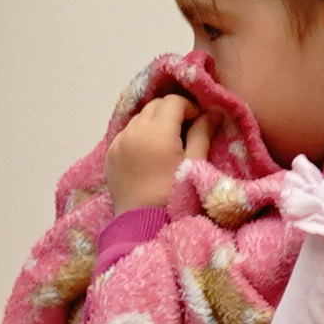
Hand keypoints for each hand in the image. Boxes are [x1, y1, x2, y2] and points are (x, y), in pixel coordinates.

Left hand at [107, 97, 207, 215]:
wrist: (142, 222)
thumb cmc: (173, 193)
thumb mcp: (194, 163)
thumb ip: (203, 134)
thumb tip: (214, 112)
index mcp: (157, 132)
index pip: (173, 101)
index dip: (190, 107)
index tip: (200, 122)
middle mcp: (133, 132)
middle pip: (154, 105)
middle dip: (172, 111)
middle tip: (185, 130)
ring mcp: (118, 142)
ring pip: (138, 118)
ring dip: (154, 121)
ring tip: (166, 141)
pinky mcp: (110, 154)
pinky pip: (126, 133)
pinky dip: (139, 134)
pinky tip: (148, 151)